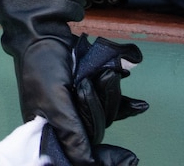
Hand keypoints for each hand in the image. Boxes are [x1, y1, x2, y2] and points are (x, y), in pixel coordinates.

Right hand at [0, 0, 145, 165]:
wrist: (44, 32)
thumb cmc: (43, 67)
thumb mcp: (55, 103)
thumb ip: (72, 135)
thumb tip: (88, 164)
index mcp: (47, 131)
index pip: (77, 155)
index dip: (101, 160)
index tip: (127, 160)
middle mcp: (63, 123)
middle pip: (94, 131)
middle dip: (99, 108)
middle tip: (87, 83)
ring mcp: (77, 108)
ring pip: (105, 116)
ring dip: (109, 95)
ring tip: (105, 73)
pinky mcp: (89, 94)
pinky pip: (112, 107)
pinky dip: (125, 104)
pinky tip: (140, 105)